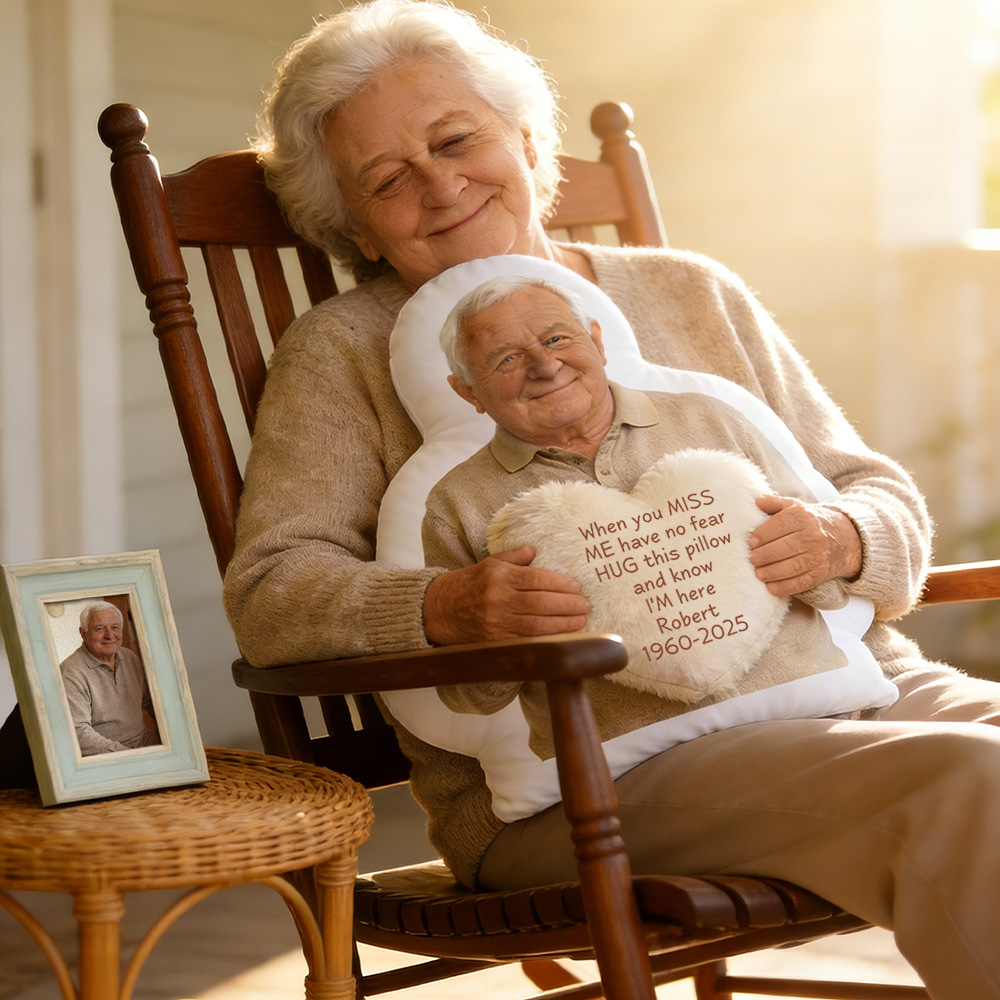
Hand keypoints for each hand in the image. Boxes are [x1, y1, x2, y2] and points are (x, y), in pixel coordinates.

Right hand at [423, 546, 589, 644]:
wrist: (439, 609)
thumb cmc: (469, 583)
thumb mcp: (490, 564)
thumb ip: (514, 558)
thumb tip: (534, 550)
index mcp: (499, 576)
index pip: (537, 579)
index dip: (560, 584)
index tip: (577, 587)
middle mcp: (498, 598)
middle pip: (541, 602)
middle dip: (567, 605)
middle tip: (586, 605)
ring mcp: (497, 621)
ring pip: (537, 624)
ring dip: (563, 624)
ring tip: (581, 620)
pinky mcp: (496, 640)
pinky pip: (527, 640)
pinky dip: (547, 639)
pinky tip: (562, 636)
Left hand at [748, 495, 861, 596]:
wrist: (844, 538)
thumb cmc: (810, 521)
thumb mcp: (795, 507)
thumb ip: (775, 503)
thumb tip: (757, 501)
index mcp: (803, 516)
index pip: (779, 526)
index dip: (762, 535)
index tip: (750, 543)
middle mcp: (813, 535)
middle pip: (784, 547)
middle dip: (764, 555)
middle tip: (752, 560)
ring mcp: (819, 556)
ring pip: (792, 566)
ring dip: (772, 572)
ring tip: (758, 573)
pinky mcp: (821, 573)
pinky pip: (801, 582)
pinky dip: (784, 586)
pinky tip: (771, 587)